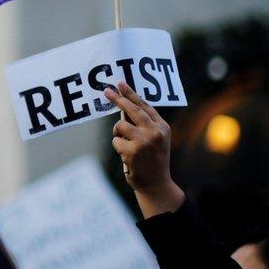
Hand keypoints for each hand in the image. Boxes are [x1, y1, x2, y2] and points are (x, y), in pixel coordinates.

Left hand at [105, 81, 184, 217]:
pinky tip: (127, 157)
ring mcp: (144, 141)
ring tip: (127, 146)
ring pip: (120, 126)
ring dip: (118, 134)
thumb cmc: (152, 160)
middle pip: (132, 110)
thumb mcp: (156, 140)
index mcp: (162, 127)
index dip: (131, 94)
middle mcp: (155, 132)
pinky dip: (118, 147)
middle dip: (118, 99)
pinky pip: (116, 141)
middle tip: (106, 91)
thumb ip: (145, 124)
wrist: (156, 185)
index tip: (120, 84)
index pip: (145, 106)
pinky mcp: (133, 151)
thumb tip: (124, 106)